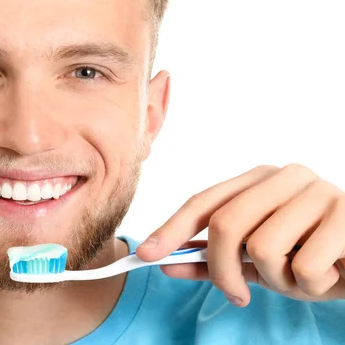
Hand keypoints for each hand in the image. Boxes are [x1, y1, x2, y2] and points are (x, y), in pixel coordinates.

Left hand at [136, 164, 344, 306]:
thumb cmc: (310, 256)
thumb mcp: (256, 260)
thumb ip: (213, 259)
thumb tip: (165, 263)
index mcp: (259, 179)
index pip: (204, 201)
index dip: (172, 229)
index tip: (147, 255)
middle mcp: (285, 177)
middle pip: (225, 223)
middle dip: (221, 270)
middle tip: (236, 295)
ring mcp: (318, 192)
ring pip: (263, 248)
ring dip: (278, 280)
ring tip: (301, 276)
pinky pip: (305, 267)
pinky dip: (312, 285)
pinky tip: (330, 275)